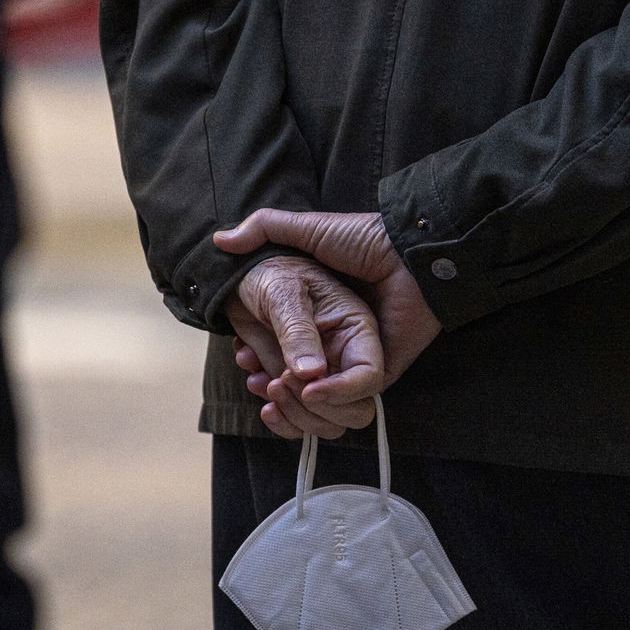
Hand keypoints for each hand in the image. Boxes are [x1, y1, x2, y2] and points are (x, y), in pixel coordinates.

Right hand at [215, 210, 441, 387]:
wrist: (409, 248)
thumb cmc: (362, 237)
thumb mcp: (307, 231)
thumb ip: (265, 228)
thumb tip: (220, 240)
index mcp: (321, 315)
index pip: (285, 349)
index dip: (260, 357)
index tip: (242, 357)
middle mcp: (337, 340)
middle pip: (299, 380)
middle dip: (273, 385)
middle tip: (254, 378)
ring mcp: (359, 358)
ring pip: (322, 398)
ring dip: (293, 400)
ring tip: (271, 386)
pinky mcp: (383, 371)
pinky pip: (352, 399)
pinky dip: (326, 401)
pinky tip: (301, 390)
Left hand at [224, 256, 380, 438]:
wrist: (242, 278)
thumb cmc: (270, 272)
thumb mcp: (283, 293)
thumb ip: (298, 332)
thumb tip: (312, 375)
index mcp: (356, 331)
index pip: (369, 377)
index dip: (343, 392)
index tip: (307, 389)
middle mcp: (345, 360)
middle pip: (355, 411)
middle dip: (317, 409)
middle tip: (280, 382)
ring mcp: (323, 378)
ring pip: (327, 424)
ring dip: (292, 414)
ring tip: (263, 382)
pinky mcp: (298, 389)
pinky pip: (298, 421)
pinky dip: (276, 414)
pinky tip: (255, 382)